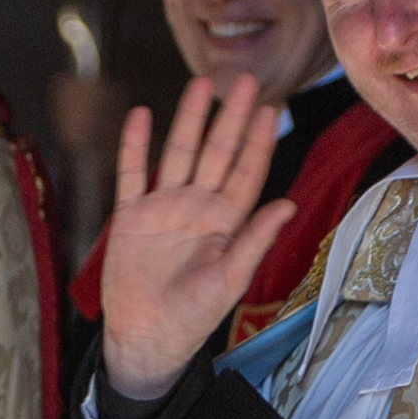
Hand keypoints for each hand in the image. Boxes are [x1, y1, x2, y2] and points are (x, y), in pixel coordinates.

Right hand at [99, 78, 295, 400]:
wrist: (145, 337)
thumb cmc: (192, 318)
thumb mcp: (230, 281)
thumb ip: (255, 239)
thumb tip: (287, 204)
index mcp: (224, 223)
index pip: (246, 173)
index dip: (258, 142)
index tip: (270, 110)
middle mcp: (196, 208)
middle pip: (216, 153)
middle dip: (230, 117)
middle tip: (244, 81)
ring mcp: (162, 208)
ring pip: (178, 153)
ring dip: (189, 120)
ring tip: (200, 85)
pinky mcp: (130, 216)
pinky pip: (132, 173)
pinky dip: (135, 145)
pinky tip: (141, 116)